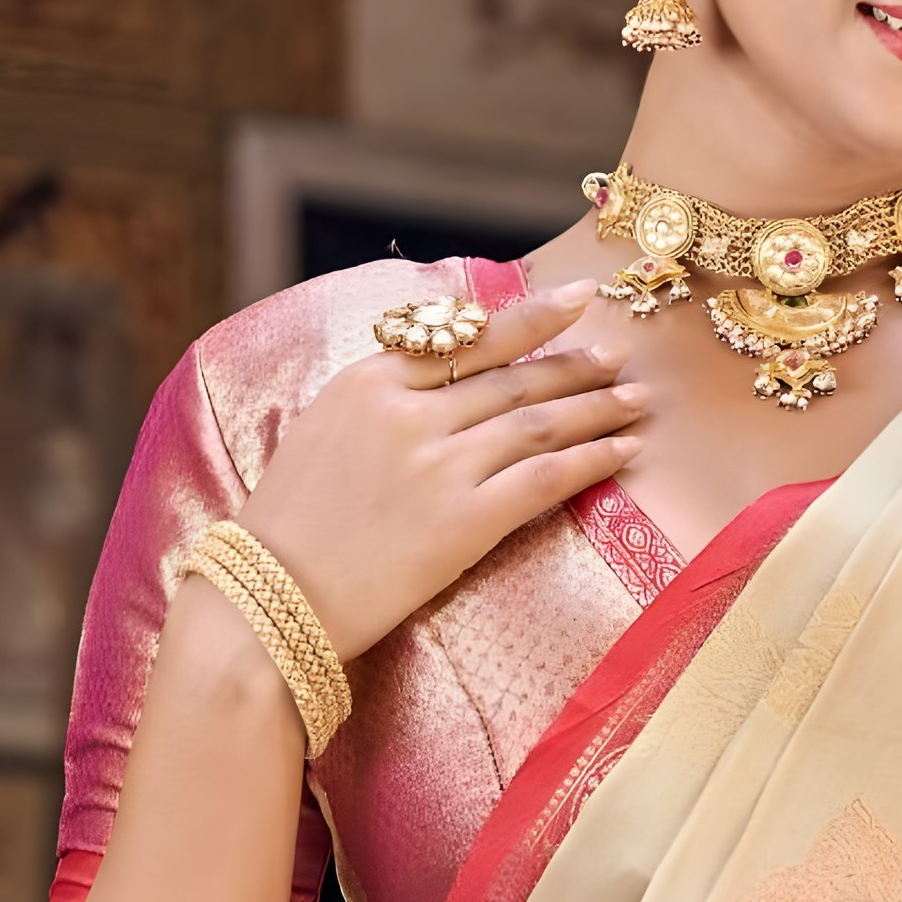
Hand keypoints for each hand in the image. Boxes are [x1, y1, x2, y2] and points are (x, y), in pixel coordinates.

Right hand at [236, 281, 640, 661]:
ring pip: (538, 421)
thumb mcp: (320, 433)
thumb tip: (440, 381)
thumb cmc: (288, 527)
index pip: (466, 338)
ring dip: (595, 407)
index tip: (573, 301)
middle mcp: (408, 413)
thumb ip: (380, 401)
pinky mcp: (464, 521)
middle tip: (618, 355)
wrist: (267, 600)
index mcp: (367, 383)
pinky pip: (545, 478)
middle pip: (512, 378)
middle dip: (574, 365)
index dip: (529, 318)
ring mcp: (439, 465)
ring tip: (635, 398)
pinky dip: (592, 460)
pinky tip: (623, 450)